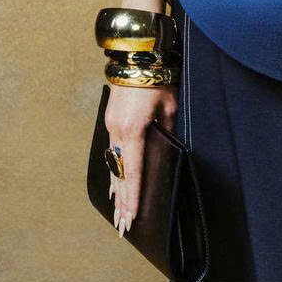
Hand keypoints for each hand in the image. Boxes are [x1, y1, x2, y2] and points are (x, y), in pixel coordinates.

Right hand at [101, 79, 179, 233]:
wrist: (135, 55)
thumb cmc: (157, 78)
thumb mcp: (170, 106)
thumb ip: (168, 131)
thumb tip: (168, 151)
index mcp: (133, 129)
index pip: (133, 171)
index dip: (133, 195)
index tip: (132, 215)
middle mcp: (117, 131)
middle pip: (119, 174)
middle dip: (122, 202)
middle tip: (124, 226)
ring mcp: (111, 126)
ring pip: (113, 166)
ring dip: (116, 190)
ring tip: (117, 213)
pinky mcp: (111, 121)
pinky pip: (111, 153)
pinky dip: (113, 172)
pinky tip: (114, 186)